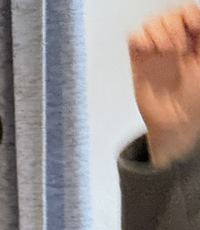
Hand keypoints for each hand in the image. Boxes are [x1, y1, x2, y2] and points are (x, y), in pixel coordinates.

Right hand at [129, 3, 199, 165]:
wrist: (175, 119)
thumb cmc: (195, 96)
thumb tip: (197, 19)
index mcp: (195, 38)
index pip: (188, 12)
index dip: (189, 15)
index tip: (194, 27)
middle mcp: (175, 40)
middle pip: (169, 14)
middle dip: (173, 26)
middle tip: (177, 48)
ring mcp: (156, 50)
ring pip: (152, 22)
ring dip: (157, 31)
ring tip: (163, 51)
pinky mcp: (139, 60)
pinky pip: (135, 36)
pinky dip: (140, 37)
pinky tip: (148, 50)